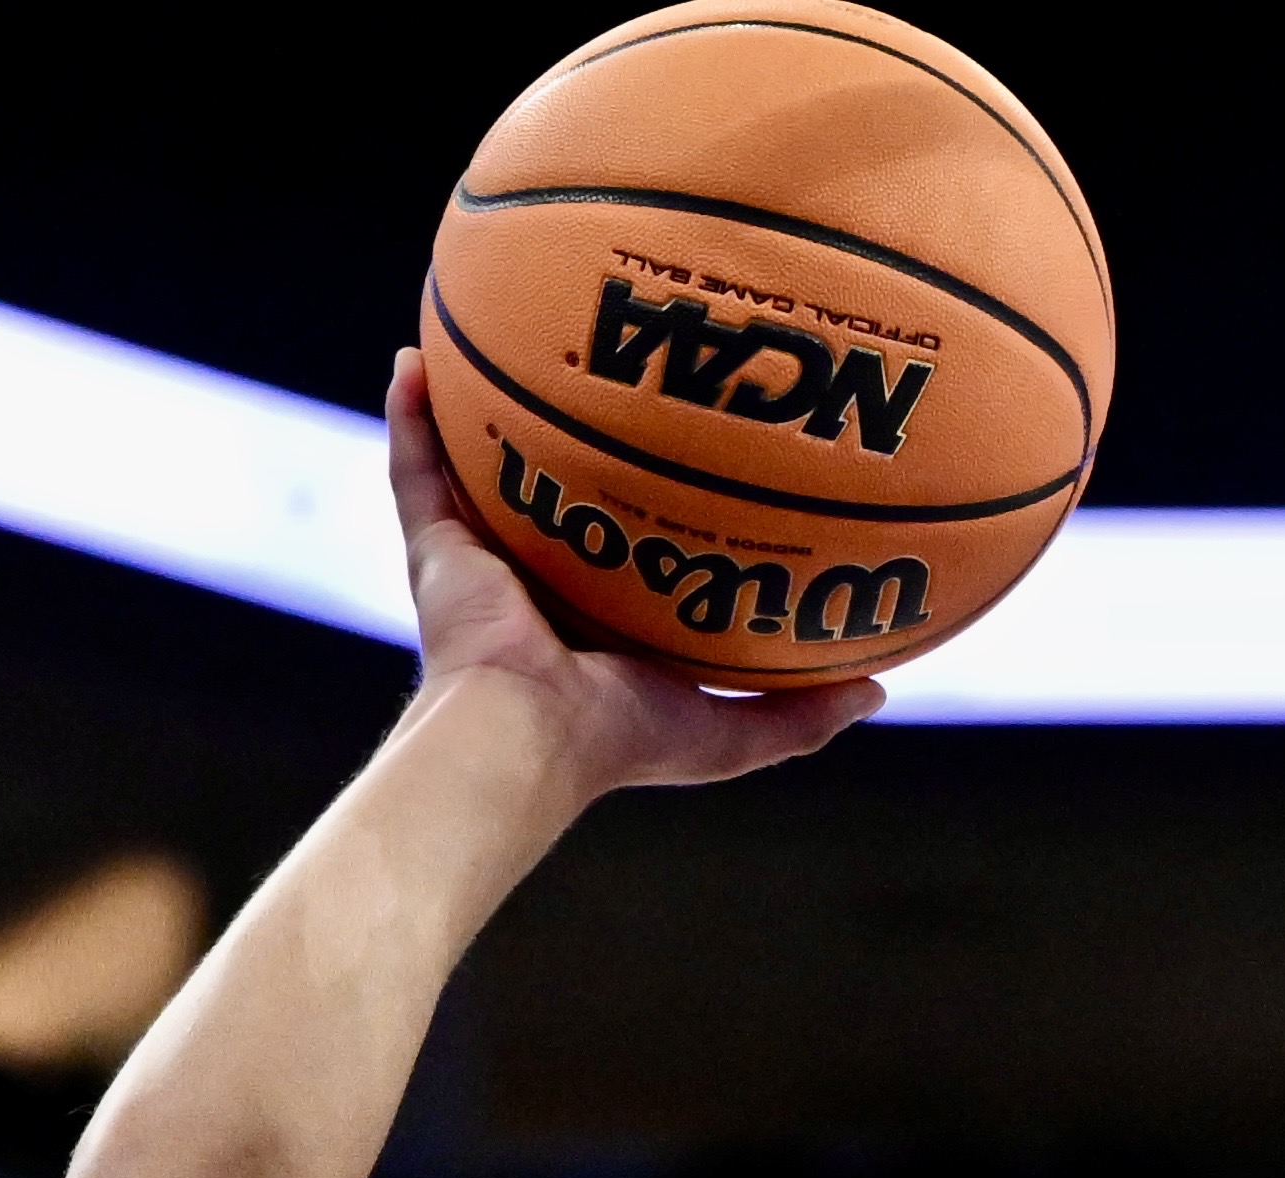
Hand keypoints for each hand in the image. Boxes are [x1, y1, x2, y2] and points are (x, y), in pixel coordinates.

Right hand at [385, 350, 882, 794]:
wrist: (529, 736)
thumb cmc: (622, 741)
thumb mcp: (733, 732)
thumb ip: (800, 715)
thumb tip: (875, 689)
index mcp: (604, 612)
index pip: (630, 539)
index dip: (655, 492)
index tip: (696, 434)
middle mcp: (542, 578)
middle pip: (558, 488)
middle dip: (573, 433)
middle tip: (604, 360)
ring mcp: (483, 559)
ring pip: (480, 465)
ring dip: (482, 404)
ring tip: (495, 329)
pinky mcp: (434, 548)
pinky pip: (416, 466)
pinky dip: (410, 413)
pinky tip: (414, 356)